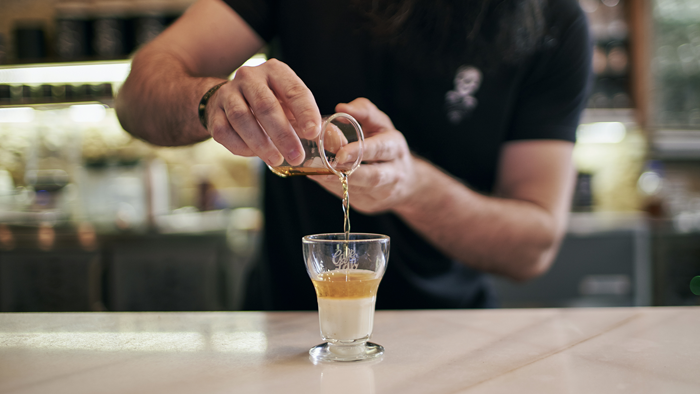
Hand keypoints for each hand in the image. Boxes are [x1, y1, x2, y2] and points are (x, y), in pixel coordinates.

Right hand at [205, 59, 321, 166]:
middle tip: (296, 156)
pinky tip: (254, 154)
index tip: (313, 133)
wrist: (228, 98)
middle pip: (266, 106)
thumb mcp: (289, 102)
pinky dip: (241, 146)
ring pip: (242, 119)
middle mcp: (250, 77)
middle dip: (283, 134)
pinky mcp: (214, 112)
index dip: (305, 112)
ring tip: (276, 160)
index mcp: (275, 71)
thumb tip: (328, 140)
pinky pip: (225, 131)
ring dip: (261, 143)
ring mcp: (229, 93)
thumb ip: (305, 118)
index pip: (293, 90)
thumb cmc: (269, 102)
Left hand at [309, 98, 416, 214]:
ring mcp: (382, 193)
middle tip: (325, 167)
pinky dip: (332, 187)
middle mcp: (393, 172)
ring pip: (358, 190)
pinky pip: (349, 197)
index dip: (360, 151)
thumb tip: (341, 108)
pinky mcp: (370, 204)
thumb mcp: (380, 124)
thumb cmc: (387, 146)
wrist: (407, 182)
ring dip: (335, 182)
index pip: (380, 149)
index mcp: (395, 148)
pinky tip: (319, 178)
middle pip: (373, 176)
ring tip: (316, 173)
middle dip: (349, 172)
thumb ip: (364, 111)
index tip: (340, 153)